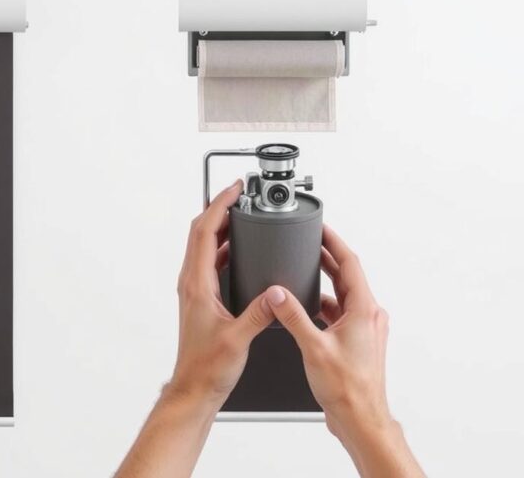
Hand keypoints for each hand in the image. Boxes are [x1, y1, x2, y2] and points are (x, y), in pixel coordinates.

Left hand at [169, 181, 275, 404]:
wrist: (194, 387)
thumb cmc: (207, 367)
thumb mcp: (239, 338)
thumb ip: (259, 313)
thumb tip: (275, 293)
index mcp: (197, 284)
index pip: (203, 232)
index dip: (218, 206)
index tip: (234, 191)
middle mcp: (191, 283)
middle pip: (200, 232)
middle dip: (220, 209)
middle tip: (240, 196)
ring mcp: (195, 289)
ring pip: (203, 246)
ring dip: (220, 226)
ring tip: (242, 215)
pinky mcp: (201, 298)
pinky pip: (209, 262)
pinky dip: (223, 247)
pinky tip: (240, 250)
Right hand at [264, 226, 390, 437]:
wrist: (360, 418)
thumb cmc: (347, 389)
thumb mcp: (312, 346)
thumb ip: (292, 315)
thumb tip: (278, 293)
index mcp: (364, 310)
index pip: (350, 263)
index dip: (334, 242)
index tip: (321, 227)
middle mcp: (369, 316)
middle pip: (347, 276)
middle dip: (326, 258)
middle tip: (308, 243)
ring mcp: (365, 329)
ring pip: (343, 295)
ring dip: (325, 282)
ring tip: (304, 271)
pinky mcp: (357, 341)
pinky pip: (341, 312)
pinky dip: (325, 304)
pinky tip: (308, 308)